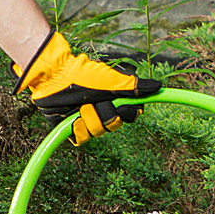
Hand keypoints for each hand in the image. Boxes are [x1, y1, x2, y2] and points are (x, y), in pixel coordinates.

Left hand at [12, 30, 161, 145]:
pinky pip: (82, 138)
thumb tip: (158, 86)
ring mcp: (85, 120)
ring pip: (98, 132)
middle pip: (114, 125)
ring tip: (82, 105)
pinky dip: (78, 126)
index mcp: (112, 100)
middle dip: (106, 113)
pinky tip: (73, 115)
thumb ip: (135, 86)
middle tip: (97, 101)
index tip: (127, 107)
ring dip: (91, 117)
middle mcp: (100, 111)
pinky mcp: (71, 128)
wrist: (56, 78)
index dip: (128, 113)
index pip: (129, 115)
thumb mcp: (113, 79)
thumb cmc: (84, 75)